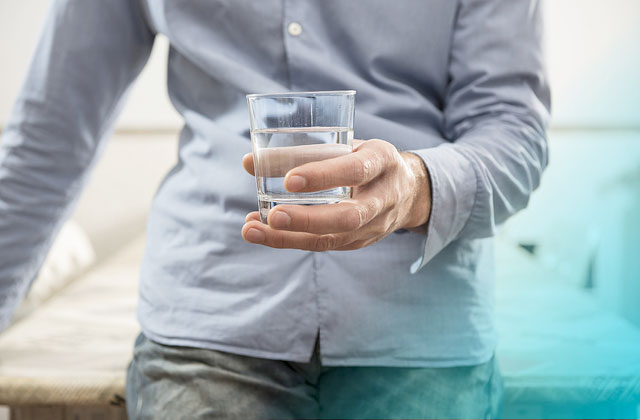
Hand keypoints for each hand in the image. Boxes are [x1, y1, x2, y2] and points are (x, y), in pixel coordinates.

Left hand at [241, 139, 431, 250]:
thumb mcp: (348, 145)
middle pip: (348, 216)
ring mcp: (374, 225)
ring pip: (333, 238)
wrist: (409, 191)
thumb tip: (249, 162)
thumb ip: (304, 150)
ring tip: (253, 229)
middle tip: (272, 216)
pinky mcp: (360, 242)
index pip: (356, 170)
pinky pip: (325, 245)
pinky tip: (263, 232)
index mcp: (382, 161)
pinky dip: (291, 240)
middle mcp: (383, 197)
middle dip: (307, 219)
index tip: (289, 180)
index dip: (324, 176)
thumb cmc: (367, 161)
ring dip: (290, 237)